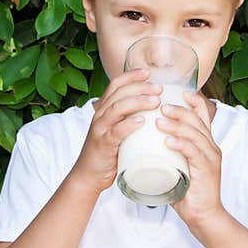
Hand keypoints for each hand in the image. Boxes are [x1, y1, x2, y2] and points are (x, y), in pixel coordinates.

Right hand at [70, 68, 161, 194]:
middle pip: (119, 93)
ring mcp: (100, 130)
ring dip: (138, 102)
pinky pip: (116, 132)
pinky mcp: (103, 145)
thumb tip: (155, 110)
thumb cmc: (108, 152)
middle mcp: (100, 116)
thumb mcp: (117, 130)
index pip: (115, 85)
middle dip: (140, 87)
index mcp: (104, 110)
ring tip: (155, 101)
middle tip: (159, 88)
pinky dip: (128, 125)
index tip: (148, 72)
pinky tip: (141, 121)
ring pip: (118, 109)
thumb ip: (130, 119)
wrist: (88, 175)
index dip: (131, 76)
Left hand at [156, 90, 225, 231]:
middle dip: (178, 109)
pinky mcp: (207, 170)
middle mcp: (211, 146)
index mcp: (206, 143)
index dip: (191, 101)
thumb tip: (144, 143)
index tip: (175, 92)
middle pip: (197, 120)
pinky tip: (168, 141)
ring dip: (176, 124)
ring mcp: (210, 158)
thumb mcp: (177, 166)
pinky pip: (194, 152)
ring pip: (195, 133)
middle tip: (160, 105)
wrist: (203, 216)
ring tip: (159, 120)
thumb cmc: (188, 192)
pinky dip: (181, 144)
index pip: (202, 114)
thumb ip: (167, 154)